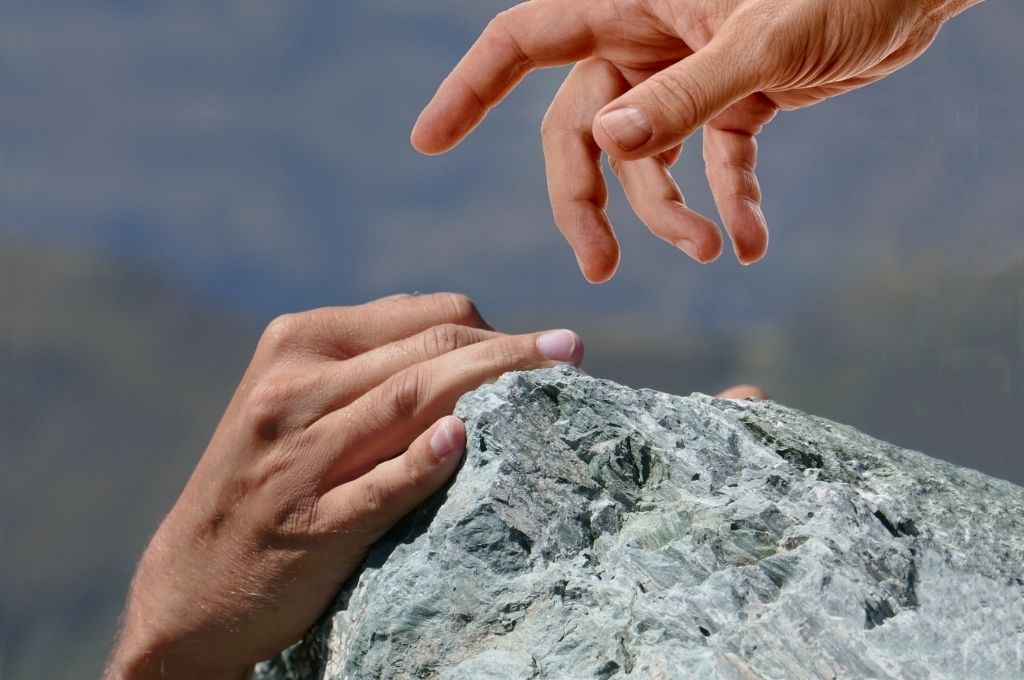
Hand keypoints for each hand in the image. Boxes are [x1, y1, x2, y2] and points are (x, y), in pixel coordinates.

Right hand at [103, 293, 583, 679]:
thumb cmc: (266, 480)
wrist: (191, 582)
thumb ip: (372, 367)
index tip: (540, 350)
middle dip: (512, 349)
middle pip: (429, 351)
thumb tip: (477, 343)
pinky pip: (377, 485)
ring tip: (560, 380)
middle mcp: (295, 388)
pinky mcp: (308, 524)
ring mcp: (298, 457)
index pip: (423, 315)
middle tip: (572, 352)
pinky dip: (421, 462)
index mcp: (298, 342)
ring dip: (494, 386)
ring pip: (412, 402)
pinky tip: (461, 441)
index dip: (492, 328)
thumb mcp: (298, 402)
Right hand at [412, 0, 975, 281]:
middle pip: (581, 129)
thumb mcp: (765, 41)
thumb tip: (607, 145)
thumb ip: (685, 93)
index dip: (470, 89)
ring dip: (669, 213)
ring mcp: (688, 73)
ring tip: (708, 254)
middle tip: (599, 268)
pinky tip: (751, 243)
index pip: (525, 39)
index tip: (429, 140)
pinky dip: (727, 202)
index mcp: (635, 4)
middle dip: (590, 201)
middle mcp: (648, 39)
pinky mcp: (735, 100)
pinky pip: (713, 162)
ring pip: (645, 158)